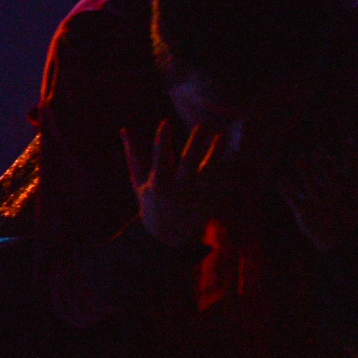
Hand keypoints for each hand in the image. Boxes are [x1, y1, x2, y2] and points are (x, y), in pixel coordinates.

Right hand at [124, 118, 231, 248]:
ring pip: (211, 171)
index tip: (165, 122)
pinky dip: (228, 166)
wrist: (167, 235)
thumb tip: (124, 129)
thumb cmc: (150, 201)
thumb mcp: (138, 181)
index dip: (162, 140)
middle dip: (195, 143)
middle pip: (189, 163)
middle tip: (202, 124)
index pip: (159, 158)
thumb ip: (133, 154)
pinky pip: (223, 181)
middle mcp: (179, 190)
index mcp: (158, 184)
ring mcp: (197, 197)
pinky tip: (233, 150)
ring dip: (218, 152)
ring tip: (223, 134)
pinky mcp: (211, 201)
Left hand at [278, 140, 357, 251]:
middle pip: (334, 179)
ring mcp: (322, 203)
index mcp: (352, 184)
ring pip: (313, 187)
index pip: (355, 168)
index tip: (349, 140)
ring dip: (306, 173)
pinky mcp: (306, 212)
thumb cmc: (352, 198)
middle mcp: (338, 194)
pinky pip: (296, 200)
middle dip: (327, 166)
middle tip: (319, 150)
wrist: (343, 236)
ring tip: (300, 158)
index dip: (352, 155)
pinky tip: (281, 180)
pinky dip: (288, 191)